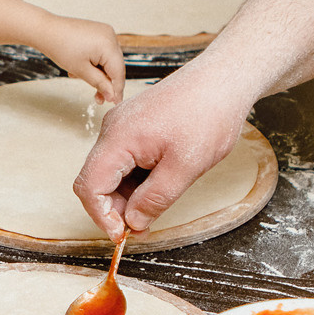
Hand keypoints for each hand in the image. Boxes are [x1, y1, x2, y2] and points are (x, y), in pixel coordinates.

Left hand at [34, 16, 125, 103]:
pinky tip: (83, 68)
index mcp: (108, 45)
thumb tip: (112, 95)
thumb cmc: (60, 47)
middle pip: (115, 66)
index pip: (118, 72)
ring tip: (83, 78)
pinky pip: (102, 51)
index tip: (115, 102)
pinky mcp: (98, 32)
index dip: (117, 89)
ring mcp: (104, 32)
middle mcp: (110, 36)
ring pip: (108, 60)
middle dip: (106, 82)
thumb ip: (100, 84)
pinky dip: (95, 62)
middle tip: (99, 98)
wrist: (45, 30)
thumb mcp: (81, 71)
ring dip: (99, 73)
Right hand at [72, 69, 251, 237]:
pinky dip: (134, 179)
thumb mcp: (185, 168)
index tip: (124, 235)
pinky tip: (157, 185)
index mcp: (118, 137)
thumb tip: (133, 223)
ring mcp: (122, 125)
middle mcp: (113, 129)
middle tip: (142, 227)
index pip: (90, 186)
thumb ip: (154, 199)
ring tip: (154, 207)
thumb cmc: (208, 115)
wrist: (223, 79)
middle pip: (96, 180)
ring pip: (110, 171)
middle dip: (114, 208)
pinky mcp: (133, 125)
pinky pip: (123, 159)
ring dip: (126, 195)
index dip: (102, 216)